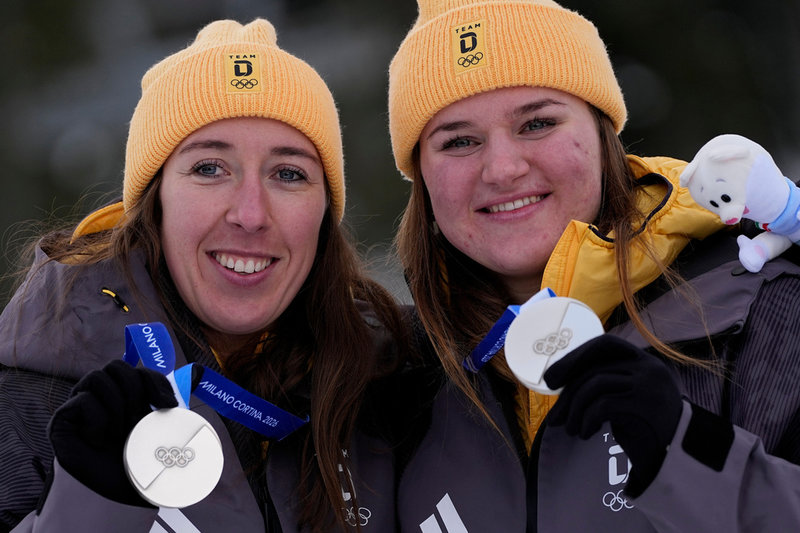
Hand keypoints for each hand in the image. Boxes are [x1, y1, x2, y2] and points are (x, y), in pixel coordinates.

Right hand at [48, 359, 176, 505]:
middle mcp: (101, 396)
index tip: (168, 404)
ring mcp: (79, 406)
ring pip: (96, 377)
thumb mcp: (161, 431)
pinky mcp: (61, 421)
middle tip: (138, 418)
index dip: (155, 381)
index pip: (139, 370)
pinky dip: (97, 420)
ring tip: (119, 433)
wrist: (120, 495)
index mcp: (126, 396)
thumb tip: (192, 384)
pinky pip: (81, 401)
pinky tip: (99, 441)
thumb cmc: (141, 464)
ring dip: (115, 405)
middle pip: (116, 366)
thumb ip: (169, 408)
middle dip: (133, 390)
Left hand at [543, 335, 682, 496]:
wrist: (681, 457)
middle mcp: (648, 367)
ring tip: (571, 430)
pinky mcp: (645, 405)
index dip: (575, 357)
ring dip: (575, 410)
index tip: (552, 378)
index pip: (605, 344)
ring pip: (594, 385)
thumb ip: (607, 384)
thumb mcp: (628, 398)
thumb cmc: (648, 428)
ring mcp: (648, 384)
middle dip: (568, 391)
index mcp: (644, 361)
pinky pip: (602, 405)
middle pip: (594, 367)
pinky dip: (586, 420)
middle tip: (554, 417)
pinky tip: (585, 433)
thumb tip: (562, 382)